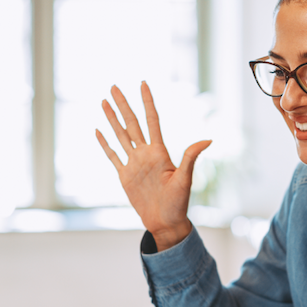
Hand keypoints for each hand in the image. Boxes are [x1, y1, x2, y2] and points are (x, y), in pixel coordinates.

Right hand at [95, 82, 211, 250]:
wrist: (166, 222)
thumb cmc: (179, 203)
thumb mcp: (185, 179)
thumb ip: (190, 157)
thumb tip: (208, 139)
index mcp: (159, 152)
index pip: (151, 120)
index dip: (147, 102)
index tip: (143, 84)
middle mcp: (145, 154)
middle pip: (131, 123)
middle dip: (123, 105)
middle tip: (114, 86)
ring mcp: (134, 164)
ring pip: (120, 135)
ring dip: (112, 119)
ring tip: (104, 101)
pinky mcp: (124, 176)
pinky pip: (113, 156)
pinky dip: (105, 144)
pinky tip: (99, 131)